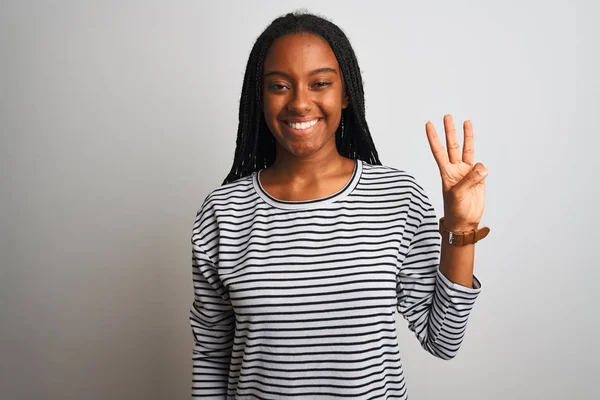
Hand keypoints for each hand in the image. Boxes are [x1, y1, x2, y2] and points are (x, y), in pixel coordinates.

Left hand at [425, 114, 487, 230]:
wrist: (465, 221)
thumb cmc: (455, 209)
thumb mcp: (458, 194)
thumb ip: (469, 179)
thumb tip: (482, 167)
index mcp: (446, 172)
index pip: (438, 151)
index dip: (433, 137)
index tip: (428, 124)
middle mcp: (455, 169)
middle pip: (452, 145)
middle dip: (449, 131)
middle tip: (446, 116)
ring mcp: (467, 172)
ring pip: (467, 150)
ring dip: (467, 136)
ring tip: (466, 121)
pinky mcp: (478, 178)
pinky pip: (482, 167)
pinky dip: (483, 170)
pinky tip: (482, 177)